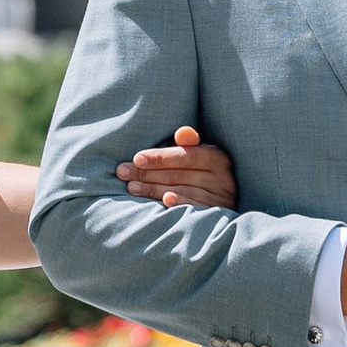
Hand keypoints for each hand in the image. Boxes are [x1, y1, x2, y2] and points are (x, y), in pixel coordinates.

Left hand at [116, 124, 237, 210]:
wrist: (222, 197)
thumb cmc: (203, 170)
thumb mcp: (199, 153)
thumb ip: (188, 143)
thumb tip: (182, 132)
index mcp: (217, 157)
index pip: (186, 156)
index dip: (161, 157)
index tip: (136, 158)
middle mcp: (222, 178)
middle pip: (179, 175)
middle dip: (148, 173)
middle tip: (123, 173)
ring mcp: (220, 198)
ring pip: (182, 191)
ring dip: (154, 189)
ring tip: (131, 187)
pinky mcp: (216, 214)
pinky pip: (194, 209)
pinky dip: (179, 203)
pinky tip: (163, 202)